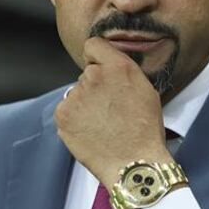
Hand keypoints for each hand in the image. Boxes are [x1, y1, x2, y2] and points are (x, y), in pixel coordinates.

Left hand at [54, 37, 171, 187]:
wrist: (133, 163)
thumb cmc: (144, 131)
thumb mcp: (146, 90)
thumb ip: (123, 71)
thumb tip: (107, 65)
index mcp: (118, 67)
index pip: (93, 44)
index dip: (97, 58)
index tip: (101, 71)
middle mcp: (94, 76)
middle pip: (86, 73)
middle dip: (94, 87)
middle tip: (110, 109)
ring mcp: (76, 96)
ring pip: (76, 94)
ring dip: (84, 105)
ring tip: (102, 125)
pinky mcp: (62, 114)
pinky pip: (66, 111)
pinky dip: (74, 120)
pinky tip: (90, 132)